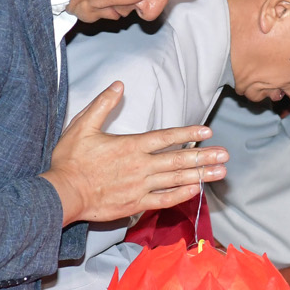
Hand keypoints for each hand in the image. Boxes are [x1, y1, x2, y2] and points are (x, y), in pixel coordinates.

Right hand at [42, 82, 228, 224]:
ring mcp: (140, 187)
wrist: (64, 193)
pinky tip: (196, 191)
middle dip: (204, 157)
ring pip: (176, 180)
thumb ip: (103, 104)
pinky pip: (164, 200)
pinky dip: (181, 195)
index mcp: (131, 145)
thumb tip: (119, 85)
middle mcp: (141, 166)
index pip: (166, 138)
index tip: (207, 131)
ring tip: (220, 172)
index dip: (188, 134)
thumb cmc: (71, 159)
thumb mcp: (83, 125)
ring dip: (200, 175)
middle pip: (178, 160)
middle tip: (225, 155)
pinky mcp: (135, 204)